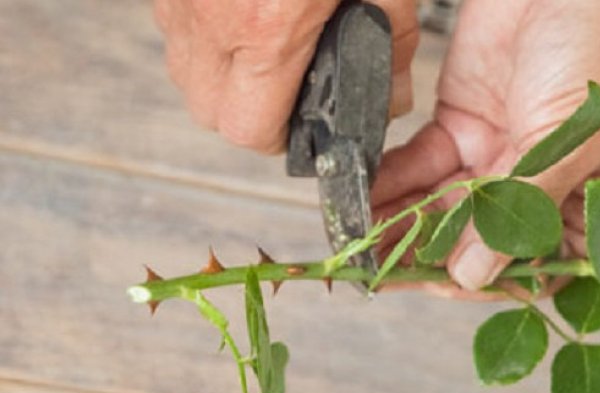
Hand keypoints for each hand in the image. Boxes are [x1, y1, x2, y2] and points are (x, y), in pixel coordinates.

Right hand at [153, 0, 418, 152]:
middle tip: (285, 87)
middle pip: (210, 114)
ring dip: (222, 78)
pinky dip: (204, 37)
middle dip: (248, 115)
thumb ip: (392, 43)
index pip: (251, 131)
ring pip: (185, 73)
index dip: (280, 139)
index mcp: (267, 26)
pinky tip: (242, 14)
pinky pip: (175, 30)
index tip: (302, 124)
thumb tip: (392, 99)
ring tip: (266, 50)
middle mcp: (209, 17)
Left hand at [372, 0, 599, 296]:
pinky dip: (391, 182)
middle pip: (478, 243)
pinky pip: (421, 165)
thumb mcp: (570, 139)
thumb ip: (519, 206)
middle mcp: (538, 190)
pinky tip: (363, 197)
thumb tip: (474, 274)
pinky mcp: (461, 124)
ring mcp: (496, 158)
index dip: (492, 283)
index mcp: (585, 204)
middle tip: (382, 269)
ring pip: (442, 208)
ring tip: (359, 241)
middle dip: (429, 258)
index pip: (537, 266)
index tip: (445, 282)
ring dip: (401, 226)